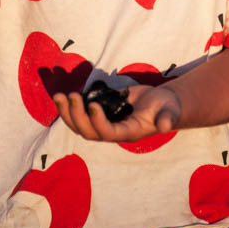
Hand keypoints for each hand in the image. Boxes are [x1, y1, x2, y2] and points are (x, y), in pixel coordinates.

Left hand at [53, 85, 181, 142]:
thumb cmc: (167, 108)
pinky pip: (80, 114)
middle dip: (76, 116)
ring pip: (79, 125)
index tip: (93, 104)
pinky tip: (62, 94)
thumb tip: (164, 126)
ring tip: (59, 95)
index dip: (97, 121)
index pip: (107, 133)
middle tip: (70, 96)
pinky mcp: (100, 113)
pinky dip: (69, 106)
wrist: (161, 104)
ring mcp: (104, 123)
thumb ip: (167, 119)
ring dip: (67, 112)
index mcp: (128, 132)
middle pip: (88, 132)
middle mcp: (112, 131)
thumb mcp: (169, 111)